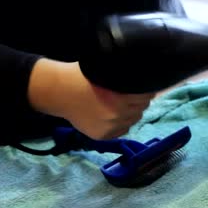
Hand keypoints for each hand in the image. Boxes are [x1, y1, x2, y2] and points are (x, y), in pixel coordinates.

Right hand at [28, 59, 155, 139]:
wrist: (60, 92)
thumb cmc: (84, 77)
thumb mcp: (106, 72)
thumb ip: (126, 78)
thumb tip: (145, 76)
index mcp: (120, 97)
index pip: (147, 95)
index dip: (146, 90)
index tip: (143, 86)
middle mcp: (117, 114)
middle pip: (142, 107)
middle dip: (139, 100)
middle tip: (131, 94)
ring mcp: (110, 127)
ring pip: (134, 119)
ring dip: (132, 112)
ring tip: (122, 104)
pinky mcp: (103, 136)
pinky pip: (123, 130)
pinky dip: (122, 123)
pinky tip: (114, 115)